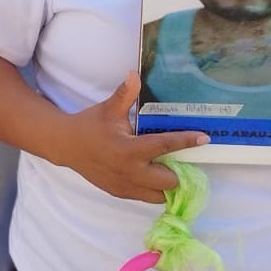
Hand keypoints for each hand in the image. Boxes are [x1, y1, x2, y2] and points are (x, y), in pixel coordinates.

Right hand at [55, 72, 210, 203]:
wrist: (66, 146)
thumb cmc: (90, 125)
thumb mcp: (108, 109)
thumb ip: (124, 94)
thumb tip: (134, 73)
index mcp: (128, 150)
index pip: (164, 146)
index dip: (186, 141)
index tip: (204, 138)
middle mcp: (129, 172)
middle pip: (169, 181)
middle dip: (177, 171)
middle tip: (178, 158)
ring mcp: (125, 186)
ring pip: (159, 195)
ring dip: (166, 184)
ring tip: (166, 169)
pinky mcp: (120, 193)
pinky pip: (146, 197)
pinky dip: (153, 189)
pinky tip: (151, 176)